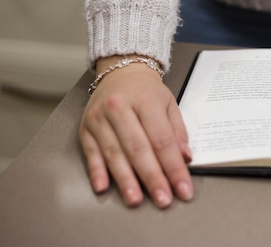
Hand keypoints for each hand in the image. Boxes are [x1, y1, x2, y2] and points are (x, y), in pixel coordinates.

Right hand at [78, 56, 192, 207]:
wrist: (120, 70)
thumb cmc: (146, 91)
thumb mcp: (169, 104)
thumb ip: (178, 132)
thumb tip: (185, 158)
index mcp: (146, 101)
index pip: (162, 140)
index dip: (174, 168)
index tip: (183, 189)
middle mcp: (120, 108)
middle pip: (138, 149)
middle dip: (152, 178)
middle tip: (162, 199)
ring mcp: (100, 118)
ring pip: (114, 153)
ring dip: (126, 180)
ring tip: (135, 200)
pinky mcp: (85, 128)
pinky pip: (91, 153)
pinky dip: (97, 172)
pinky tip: (103, 187)